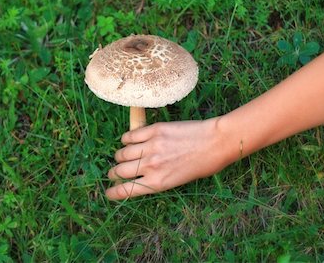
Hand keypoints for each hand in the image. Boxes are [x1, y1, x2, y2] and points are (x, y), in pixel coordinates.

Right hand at [105, 118, 235, 199]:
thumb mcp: (178, 181)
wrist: (215, 142)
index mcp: (158, 183)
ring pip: (122, 153)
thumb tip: (141, 175)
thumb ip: (157, 179)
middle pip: (120, 171)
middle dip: (114, 173)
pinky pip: (131, 136)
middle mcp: (151, 166)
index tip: (108, 192)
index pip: (126, 190)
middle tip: (115, 172)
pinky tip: (129, 140)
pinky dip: (127, 139)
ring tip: (122, 156)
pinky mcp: (154, 130)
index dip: (114, 192)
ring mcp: (151, 147)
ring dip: (120, 156)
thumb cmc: (203, 165)